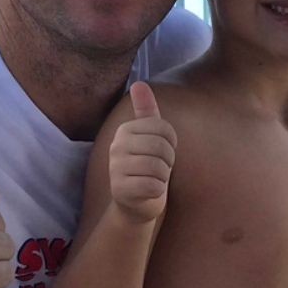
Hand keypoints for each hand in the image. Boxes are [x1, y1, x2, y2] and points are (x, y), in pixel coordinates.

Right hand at [109, 82, 176, 222]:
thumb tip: (139, 83)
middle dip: (168, 161)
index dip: (171, 143)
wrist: (136, 203)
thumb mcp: (149, 137)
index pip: (164, 128)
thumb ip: (146, 111)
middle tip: (159, 168)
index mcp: (125, 130)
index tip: (162, 152)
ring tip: (153, 179)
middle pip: (162, 147)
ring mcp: (115, 169)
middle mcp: (116, 147)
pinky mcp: (120, 190)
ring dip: (163, 177)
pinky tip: (148, 192)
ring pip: (159, 167)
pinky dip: (157, 191)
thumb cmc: (147, 166)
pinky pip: (154, 186)